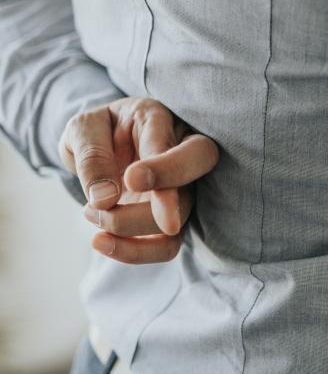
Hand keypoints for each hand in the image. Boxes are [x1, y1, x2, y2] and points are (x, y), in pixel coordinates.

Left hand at [59, 97, 218, 263]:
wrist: (101, 145)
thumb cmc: (96, 131)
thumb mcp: (82, 130)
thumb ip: (92, 157)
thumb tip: (105, 200)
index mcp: (157, 120)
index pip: (175, 144)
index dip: (163, 167)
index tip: (132, 181)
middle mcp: (180, 151)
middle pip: (198, 171)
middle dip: (168, 200)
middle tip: (114, 215)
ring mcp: (182, 186)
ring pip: (179, 218)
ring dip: (128, 228)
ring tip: (89, 214)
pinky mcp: (172, 216)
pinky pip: (167, 245)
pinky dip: (135, 252)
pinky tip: (101, 242)